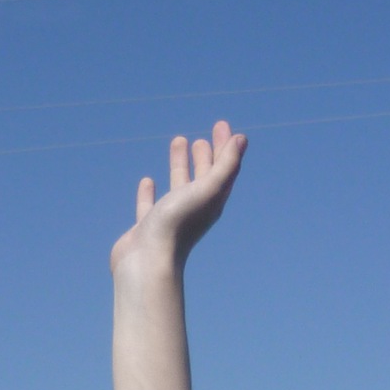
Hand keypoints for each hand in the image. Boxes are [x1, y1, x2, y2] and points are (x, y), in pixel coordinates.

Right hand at [110, 122, 246, 275]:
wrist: (148, 264)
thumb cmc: (178, 226)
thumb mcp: (206, 190)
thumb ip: (224, 166)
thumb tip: (242, 139)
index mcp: (211, 204)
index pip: (224, 170)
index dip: (226, 148)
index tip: (223, 125)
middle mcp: (193, 211)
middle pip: (204, 178)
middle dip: (207, 156)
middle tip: (204, 137)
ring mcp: (170, 219)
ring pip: (178, 187)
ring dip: (180, 165)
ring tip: (179, 142)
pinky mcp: (148, 227)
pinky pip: (150, 205)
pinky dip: (150, 192)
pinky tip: (148, 181)